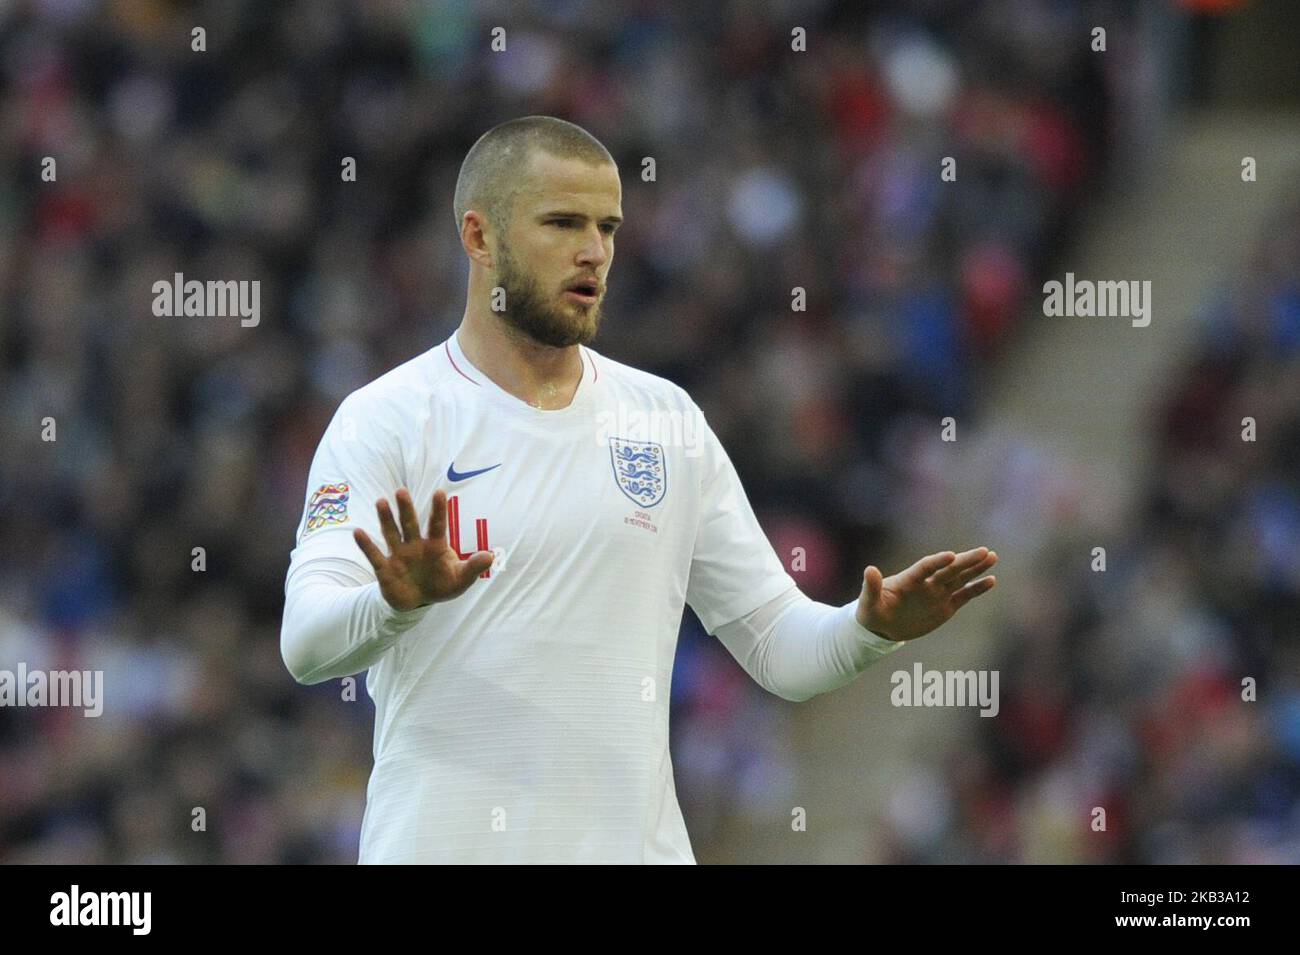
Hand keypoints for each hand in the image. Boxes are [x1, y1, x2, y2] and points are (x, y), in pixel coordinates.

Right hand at [353, 488, 494, 610]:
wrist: (418, 601)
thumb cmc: (441, 585)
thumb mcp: (461, 579)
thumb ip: (473, 567)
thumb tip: (491, 556)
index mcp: (435, 546)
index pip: (437, 525)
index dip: (438, 510)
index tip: (439, 492)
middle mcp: (415, 546)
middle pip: (410, 524)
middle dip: (406, 509)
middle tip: (401, 491)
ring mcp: (399, 555)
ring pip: (391, 534)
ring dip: (386, 519)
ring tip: (381, 502)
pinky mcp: (385, 569)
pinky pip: (374, 555)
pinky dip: (366, 545)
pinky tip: (357, 532)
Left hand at [856, 547, 996, 641]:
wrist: (881, 627)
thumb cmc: (871, 611)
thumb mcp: (868, 602)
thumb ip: (871, 587)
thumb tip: (869, 570)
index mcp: (909, 579)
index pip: (925, 567)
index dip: (937, 562)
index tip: (951, 555)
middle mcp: (926, 583)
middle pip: (949, 570)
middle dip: (966, 561)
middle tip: (984, 551)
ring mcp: (937, 594)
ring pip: (960, 579)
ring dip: (975, 569)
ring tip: (992, 557)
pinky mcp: (945, 607)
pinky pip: (964, 596)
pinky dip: (977, 589)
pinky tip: (991, 580)